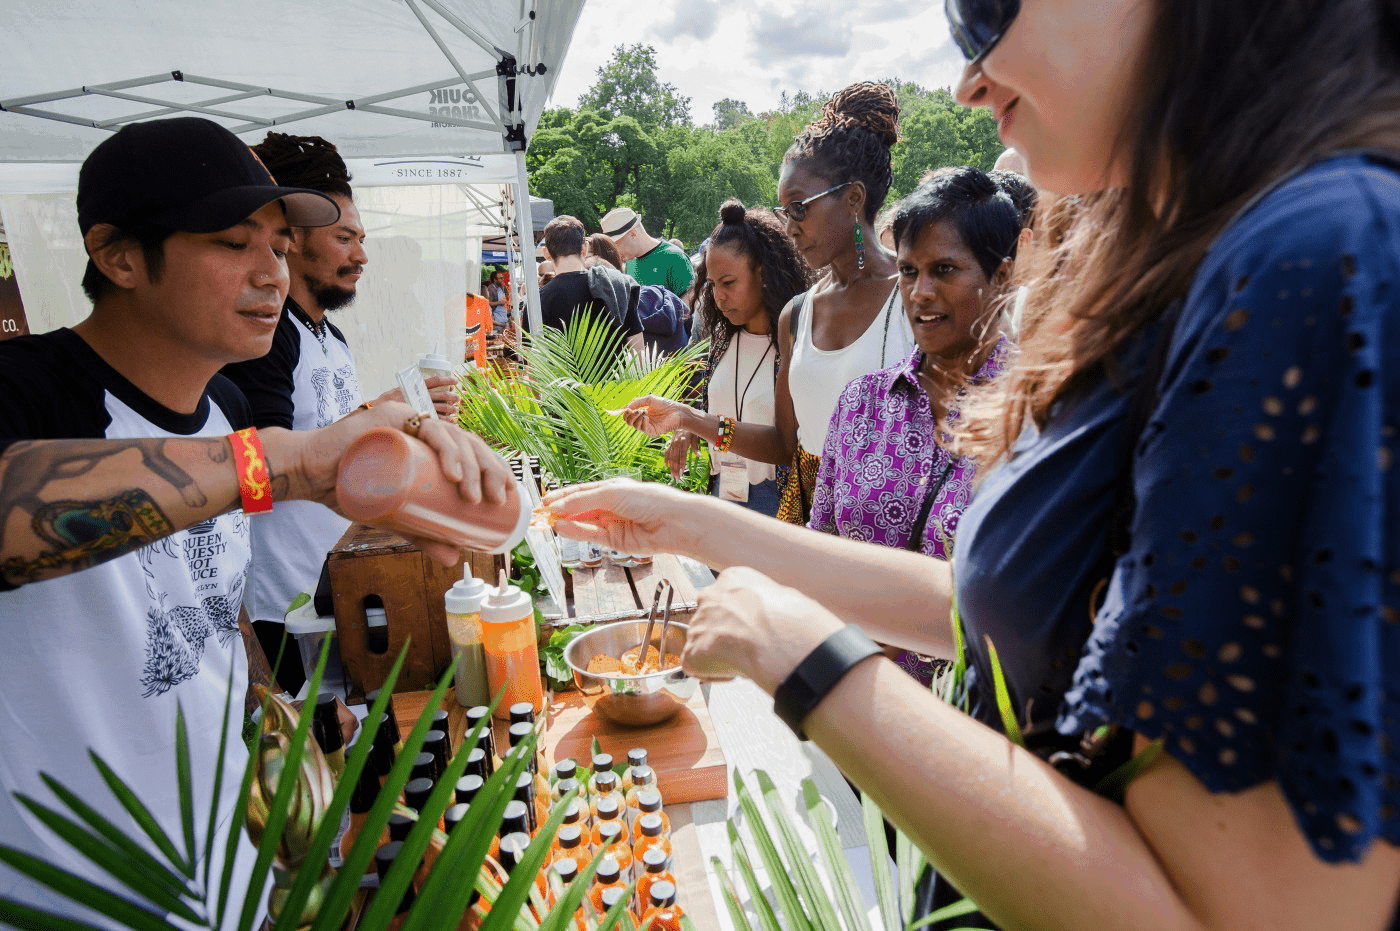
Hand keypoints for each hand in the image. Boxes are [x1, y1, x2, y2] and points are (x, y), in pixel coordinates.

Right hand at [261, 400, 513, 564]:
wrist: (311, 476)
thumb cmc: (352, 490)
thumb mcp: (396, 516)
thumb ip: (422, 534)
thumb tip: (453, 558)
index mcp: (430, 446)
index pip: (472, 451)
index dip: (494, 468)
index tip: (507, 495)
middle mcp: (423, 428)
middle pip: (469, 442)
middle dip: (491, 470)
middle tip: (497, 500)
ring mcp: (409, 418)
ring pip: (455, 436)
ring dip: (473, 465)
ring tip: (476, 495)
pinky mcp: (392, 416)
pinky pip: (428, 429)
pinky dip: (447, 450)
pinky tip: (456, 474)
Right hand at [373, 376, 459, 420]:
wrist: (379, 409)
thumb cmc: (392, 398)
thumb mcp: (403, 387)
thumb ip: (416, 387)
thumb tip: (432, 386)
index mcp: (417, 385)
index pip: (436, 380)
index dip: (447, 380)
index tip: (456, 381)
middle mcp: (420, 395)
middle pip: (442, 394)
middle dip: (453, 397)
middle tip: (458, 399)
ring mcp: (420, 406)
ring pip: (442, 407)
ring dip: (451, 409)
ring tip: (455, 410)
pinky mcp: (419, 416)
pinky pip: (436, 419)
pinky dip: (446, 420)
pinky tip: (452, 421)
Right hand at [544, 478, 696, 554]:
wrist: (672, 522)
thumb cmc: (648, 499)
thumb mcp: (611, 493)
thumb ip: (582, 500)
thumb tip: (557, 507)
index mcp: (611, 488)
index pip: (581, 491)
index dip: (562, 495)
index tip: (544, 500)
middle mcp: (610, 506)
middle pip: (579, 508)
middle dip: (560, 510)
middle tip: (540, 513)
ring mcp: (612, 524)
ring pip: (582, 523)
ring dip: (565, 522)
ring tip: (548, 520)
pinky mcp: (615, 541)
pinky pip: (590, 535)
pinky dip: (575, 531)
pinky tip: (561, 527)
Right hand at [621, 395, 692, 437]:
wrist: (676, 411)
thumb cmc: (664, 404)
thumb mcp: (649, 400)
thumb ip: (637, 402)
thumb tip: (625, 407)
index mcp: (641, 413)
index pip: (629, 416)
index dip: (626, 413)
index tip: (626, 409)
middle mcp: (643, 421)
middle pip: (629, 422)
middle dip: (629, 416)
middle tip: (636, 411)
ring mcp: (647, 427)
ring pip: (635, 426)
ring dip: (637, 418)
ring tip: (644, 412)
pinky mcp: (652, 432)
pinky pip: (643, 429)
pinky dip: (642, 423)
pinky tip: (647, 417)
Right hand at [664, 430, 701, 479]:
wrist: (682, 421)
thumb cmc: (692, 431)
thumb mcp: (696, 437)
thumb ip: (696, 447)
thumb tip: (699, 456)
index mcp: (684, 441)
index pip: (682, 454)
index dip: (681, 463)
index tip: (681, 472)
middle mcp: (677, 442)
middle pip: (675, 458)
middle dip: (675, 468)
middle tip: (676, 478)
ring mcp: (672, 443)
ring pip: (671, 457)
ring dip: (671, 467)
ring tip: (672, 475)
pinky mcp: (670, 443)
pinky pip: (667, 452)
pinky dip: (666, 459)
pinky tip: (667, 465)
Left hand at [682, 566, 841, 692]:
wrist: (776, 635)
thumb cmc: (789, 619)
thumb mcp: (782, 597)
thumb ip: (765, 606)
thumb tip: (775, 620)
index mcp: (733, 579)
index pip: (728, 598)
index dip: (739, 618)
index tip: (752, 630)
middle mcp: (709, 597)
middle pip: (710, 618)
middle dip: (723, 633)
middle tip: (746, 648)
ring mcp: (697, 623)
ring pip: (702, 642)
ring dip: (719, 654)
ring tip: (744, 661)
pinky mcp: (692, 651)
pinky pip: (697, 666)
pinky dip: (714, 674)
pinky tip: (736, 671)